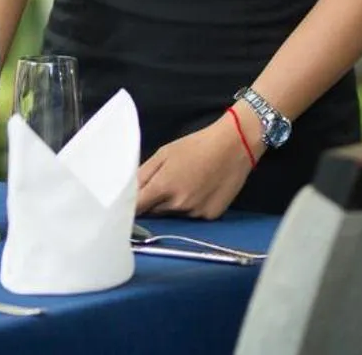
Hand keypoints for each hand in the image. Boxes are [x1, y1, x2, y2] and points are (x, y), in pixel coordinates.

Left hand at [135, 112, 257, 219]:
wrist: (234, 146)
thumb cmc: (196, 145)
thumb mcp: (164, 153)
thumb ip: (143, 174)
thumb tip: (128, 191)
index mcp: (163, 187)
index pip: (137, 209)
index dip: (130, 207)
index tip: (127, 204)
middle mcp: (178, 205)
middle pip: (154, 213)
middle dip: (152, 203)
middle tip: (161, 185)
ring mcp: (195, 214)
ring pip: (173, 215)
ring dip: (172, 206)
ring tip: (184, 184)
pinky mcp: (210, 217)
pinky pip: (191, 217)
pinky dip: (190, 208)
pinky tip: (199, 191)